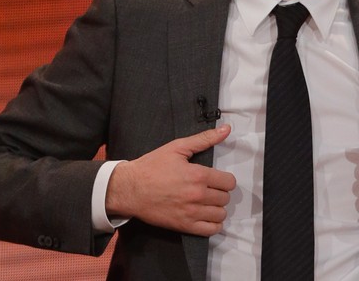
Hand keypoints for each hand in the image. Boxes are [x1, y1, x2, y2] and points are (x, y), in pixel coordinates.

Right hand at [106, 124, 235, 235]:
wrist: (129, 188)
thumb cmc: (151, 167)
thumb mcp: (177, 147)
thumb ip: (204, 139)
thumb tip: (226, 129)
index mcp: (198, 175)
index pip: (229, 182)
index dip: (225, 179)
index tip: (217, 179)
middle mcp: (197, 195)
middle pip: (226, 198)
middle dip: (220, 192)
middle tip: (210, 189)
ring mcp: (191, 212)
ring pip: (221, 214)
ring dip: (217, 208)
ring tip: (208, 202)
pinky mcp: (184, 226)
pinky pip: (211, 230)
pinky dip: (213, 224)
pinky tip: (206, 216)